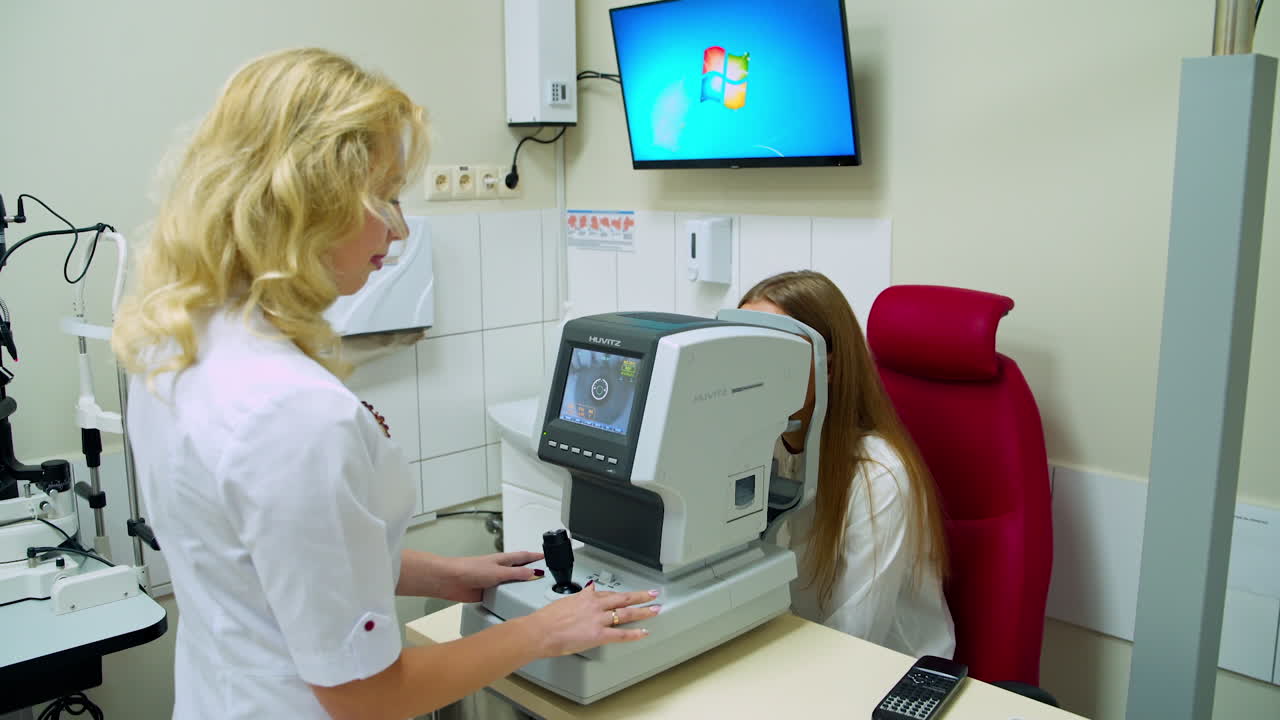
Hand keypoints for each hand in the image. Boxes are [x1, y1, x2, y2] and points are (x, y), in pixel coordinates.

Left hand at [435, 552, 543, 602]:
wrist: (450, 581)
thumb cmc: (470, 569)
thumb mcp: (498, 572)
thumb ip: (516, 573)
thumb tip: (534, 573)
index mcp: (503, 560)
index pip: (523, 556)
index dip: (535, 556)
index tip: (546, 556)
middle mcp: (499, 569)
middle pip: (519, 569)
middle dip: (531, 571)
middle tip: (544, 574)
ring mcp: (493, 581)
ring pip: (511, 583)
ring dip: (520, 586)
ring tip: (533, 592)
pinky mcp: (487, 592)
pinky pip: (502, 595)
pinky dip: (509, 597)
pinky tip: (514, 602)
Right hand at [523, 584, 659, 657]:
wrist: (540, 630)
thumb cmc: (547, 619)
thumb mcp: (563, 602)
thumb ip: (577, 600)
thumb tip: (584, 594)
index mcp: (586, 597)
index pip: (608, 594)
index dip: (620, 595)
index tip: (628, 595)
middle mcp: (595, 605)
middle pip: (623, 598)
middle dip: (640, 596)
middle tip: (653, 594)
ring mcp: (598, 619)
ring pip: (626, 613)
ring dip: (643, 611)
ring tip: (655, 609)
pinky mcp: (598, 635)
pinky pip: (621, 634)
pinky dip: (634, 633)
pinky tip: (644, 632)